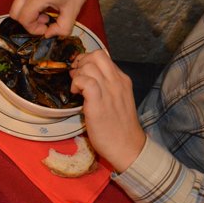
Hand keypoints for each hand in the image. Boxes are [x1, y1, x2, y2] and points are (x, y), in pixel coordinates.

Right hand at [9, 0, 108, 36]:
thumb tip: (49, 34)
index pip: (24, 20)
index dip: (33, 29)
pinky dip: (30, 0)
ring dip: (29, 10)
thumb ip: (62, 28)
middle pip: (14, 13)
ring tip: (47, 8)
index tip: (47, 28)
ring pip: (18, 3)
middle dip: (28, 21)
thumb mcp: (74, 9)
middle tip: (44, 19)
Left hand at [69, 50, 145, 172]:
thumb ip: (106, 86)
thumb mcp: (116, 99)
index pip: (103, 56)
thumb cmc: (118, 126)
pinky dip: (77, 83)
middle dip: (80, 62)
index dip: (86, 60)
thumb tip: (86, 77)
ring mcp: (109, 92)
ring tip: (76, 88)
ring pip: (89, 66)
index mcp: (122, 80)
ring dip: (76, 74)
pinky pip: (86, 82)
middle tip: (75, 77)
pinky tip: (75, 93)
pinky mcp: (99, 104)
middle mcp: (117, 82)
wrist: (127, 147)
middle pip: (96, 55)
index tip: (79, 72)